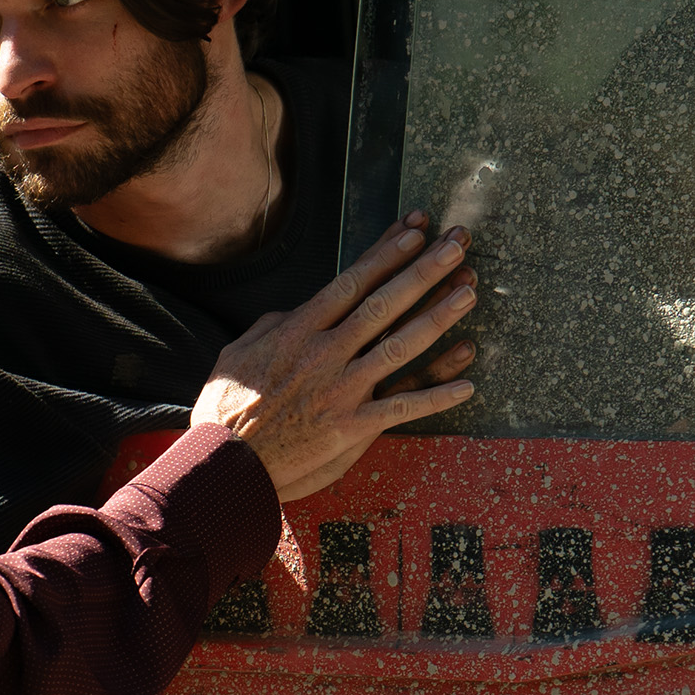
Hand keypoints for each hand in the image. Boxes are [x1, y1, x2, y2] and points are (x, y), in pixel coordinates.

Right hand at [191, 211, 478, 500]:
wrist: (225, 462)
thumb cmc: (226, 408)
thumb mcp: (237, 354)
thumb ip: (271, 328)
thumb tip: (294, 311)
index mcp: (297, 332)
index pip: (350, 284)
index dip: (385, 255)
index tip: (414, 232)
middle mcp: (324, 354)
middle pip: (383, 304)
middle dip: (423, 271)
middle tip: (456, 245)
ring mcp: (341, 390)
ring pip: (400, 347)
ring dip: (438, 318)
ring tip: (469, 292)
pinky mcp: (350, 427)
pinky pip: (402, 408)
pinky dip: (436, 398)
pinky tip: (468, 385)